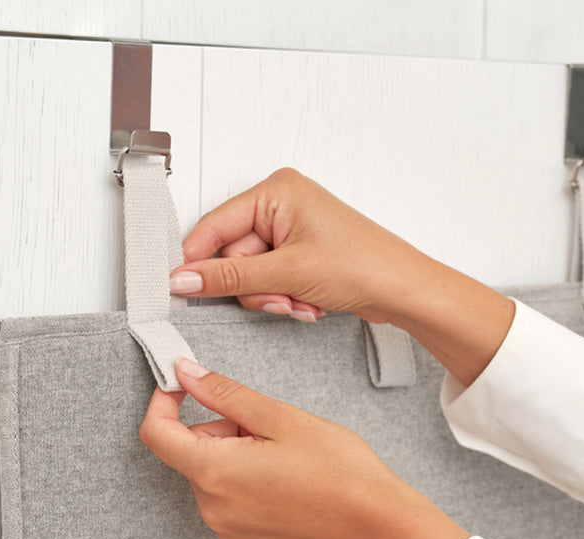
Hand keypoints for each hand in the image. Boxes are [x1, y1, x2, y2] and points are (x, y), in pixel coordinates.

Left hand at [139, 357, 469, 538]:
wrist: (377, 526)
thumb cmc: (341, 474)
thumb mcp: (282, 419)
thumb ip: (226, 394)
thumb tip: (187, 376)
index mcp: (216, 473)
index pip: (157, 433)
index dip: (163, 402)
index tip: (180, 387)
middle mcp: (214, 509)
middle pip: (192, 454)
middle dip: (221, 429)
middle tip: (268, 425)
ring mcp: (230, 531)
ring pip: (214, 477)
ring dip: (236, 458)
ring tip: (285, 458)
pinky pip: (230, 504)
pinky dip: (247, 486)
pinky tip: (287, 483)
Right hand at [169, 167, 426, 322]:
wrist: (403, 290)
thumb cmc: (363, 264)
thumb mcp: (287, 272)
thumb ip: (230, 278)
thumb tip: (185, 279)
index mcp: (276, 191)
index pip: (215, 226)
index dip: (198, 260)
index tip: (181, 288)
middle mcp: (282, 205)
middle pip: (234, 256)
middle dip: (256, 287)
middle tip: (280, 298)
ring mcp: (292, 231)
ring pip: (252, 276)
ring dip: (273, 297)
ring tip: (301, 300)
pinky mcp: (301, 255)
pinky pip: (272, 282)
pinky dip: (286, 298)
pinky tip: (309, 302)